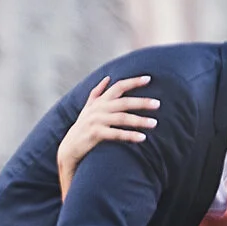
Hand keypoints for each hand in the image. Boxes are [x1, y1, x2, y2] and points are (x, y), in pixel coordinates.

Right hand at [57, 73, 159, 198]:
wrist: (69, 148)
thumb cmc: (82, 127)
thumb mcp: (88, 108)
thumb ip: (97, 93)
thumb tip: (107, 78)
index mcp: (99, 101)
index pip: (118, 87)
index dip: (133, 82)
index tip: (148, 79)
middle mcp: (98, 109)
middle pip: (123, 102)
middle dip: (142, 102)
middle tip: (157, 104)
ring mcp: (96, 121)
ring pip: (122, 118)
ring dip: (139, 120)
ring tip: (154, 123)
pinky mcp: (95, 134)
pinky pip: (116, 133)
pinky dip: (130, 135)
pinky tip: (142, 137)